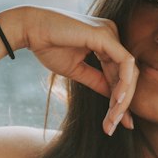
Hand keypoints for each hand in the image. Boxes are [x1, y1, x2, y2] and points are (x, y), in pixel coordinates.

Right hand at [0, 5, 137, 134]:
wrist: (28, 30)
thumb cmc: (48, 46)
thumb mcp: (76, 70)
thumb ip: (97, 81)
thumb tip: (114, 99)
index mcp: (105, 42)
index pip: (120, 74)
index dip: (121, 100)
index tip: (116, 123)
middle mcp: (111, 35)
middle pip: (128, 74)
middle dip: (123, 104)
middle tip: (115, 127)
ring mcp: (110, 33)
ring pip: (130, 71)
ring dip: (123, 99)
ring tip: (114, 119)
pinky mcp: (106, 35)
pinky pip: (125, 63)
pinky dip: (124, 84)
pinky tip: (117, 102)